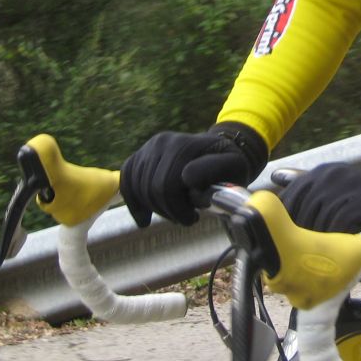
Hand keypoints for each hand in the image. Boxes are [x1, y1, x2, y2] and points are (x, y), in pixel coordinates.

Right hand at [120, 122, 267, 226]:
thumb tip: (186, 176)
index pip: (167, 186)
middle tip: (186, 218)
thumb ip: (215, 170)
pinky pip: (126, 182)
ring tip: (176, 213)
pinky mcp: (140, 156)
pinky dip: (134, 203)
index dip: (179, 209)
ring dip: (156, 209)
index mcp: (185, 144)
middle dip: (169, 211)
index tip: (195, 217)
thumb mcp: (235, 167)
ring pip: (138, 189)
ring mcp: (148, 148)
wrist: (218, 152)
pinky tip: (144, 219)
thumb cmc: (228, 165)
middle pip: (152, 189)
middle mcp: (163, 141)